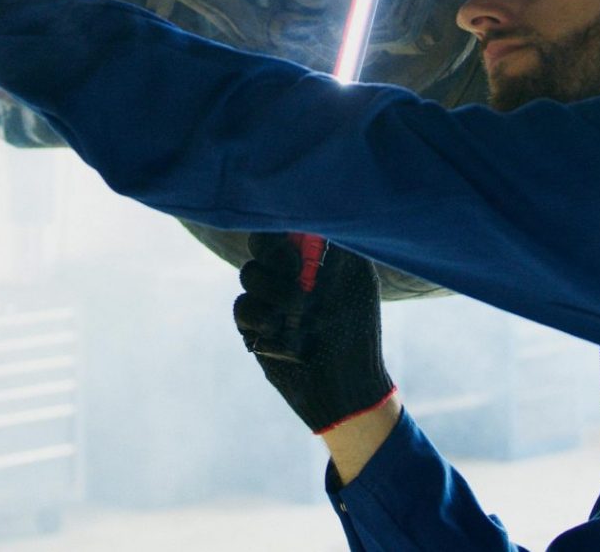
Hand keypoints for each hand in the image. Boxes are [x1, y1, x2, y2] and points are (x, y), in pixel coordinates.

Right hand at [234, 233, 394, 433]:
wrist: (344, 387)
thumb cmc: (357, 331)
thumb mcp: (356, 279)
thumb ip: (337, 243)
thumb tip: (315, 211)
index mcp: (314, 258)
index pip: (286, 224)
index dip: (285, 228)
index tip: (300, 245)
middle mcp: (289, 274)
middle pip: (260, 242)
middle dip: (275, 257)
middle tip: (294, 272)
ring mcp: (268, 299)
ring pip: (248, 274)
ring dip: (275, 293)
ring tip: (299, 315)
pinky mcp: (254, 326)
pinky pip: (242, 306)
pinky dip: (261, 318)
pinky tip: (280, 333)